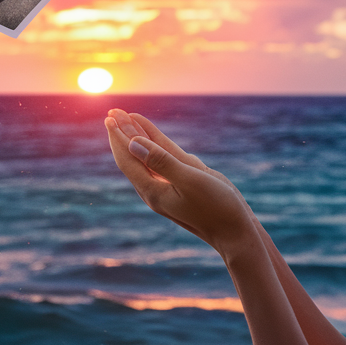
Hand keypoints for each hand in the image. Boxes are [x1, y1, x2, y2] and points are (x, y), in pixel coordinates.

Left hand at [105, 108, 255, 256]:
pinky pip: (166, 162)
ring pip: (150, 158)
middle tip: (113, 111)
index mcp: (154, 191)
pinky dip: (158, 147)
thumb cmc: (216, 208)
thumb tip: (133, 144)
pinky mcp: (184, 186)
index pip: (129, 160)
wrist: (235, 233)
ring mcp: (171, 188)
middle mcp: (157, 190)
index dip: (119, 137)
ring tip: (128, 118)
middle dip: (124, 134)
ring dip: (139, 137)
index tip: (110, 117)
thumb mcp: (190, 180)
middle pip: (134, 158)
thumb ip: (162, 161)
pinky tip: (153, 139)